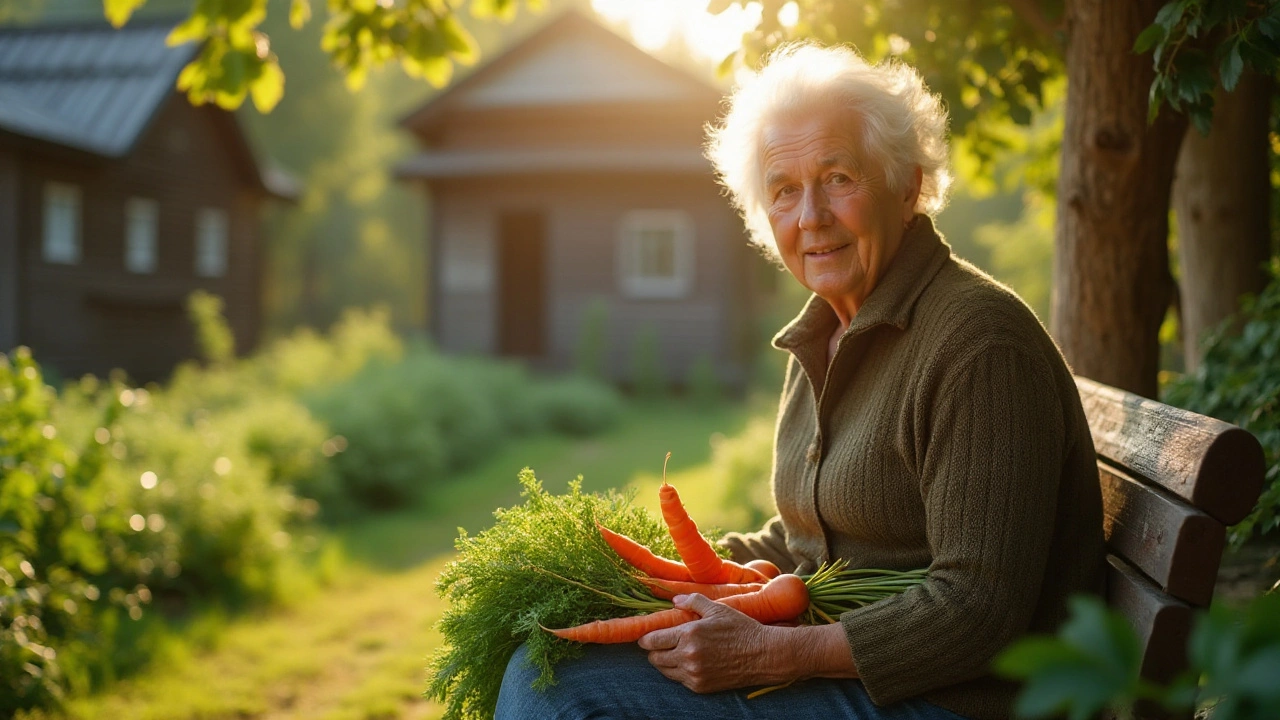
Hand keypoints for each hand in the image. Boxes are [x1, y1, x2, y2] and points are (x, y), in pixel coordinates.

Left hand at [637, 593, 792, 693]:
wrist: (763, 655)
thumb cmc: (741, 628)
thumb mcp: (718, 609)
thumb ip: (692, 601)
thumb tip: (673, 600)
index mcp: (689, 633)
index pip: (652, 640)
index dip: (645, 639)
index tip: (644, 637)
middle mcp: (688, 655)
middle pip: (655, 658)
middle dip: (653, 651)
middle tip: (658, 645)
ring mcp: (694, 673)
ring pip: (665, 671)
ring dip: (664, 662)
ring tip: (671, 653)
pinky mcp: (700, 686)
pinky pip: (679, 680)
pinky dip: (678, 672)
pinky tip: (687, 663)